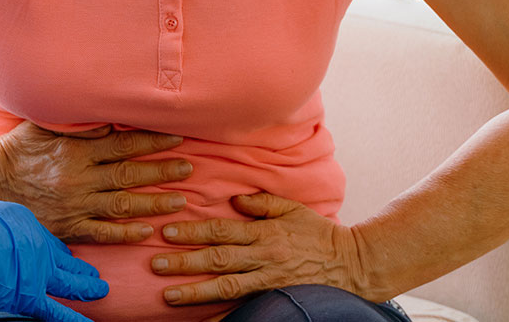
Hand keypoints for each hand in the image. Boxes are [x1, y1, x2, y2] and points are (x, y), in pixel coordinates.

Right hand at [0, 122, 195, 243]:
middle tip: (189, 168)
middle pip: (129, 173)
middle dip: (162, 171)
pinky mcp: (67, 225)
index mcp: (76, 149)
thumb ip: (76, 121)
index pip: (123, 144)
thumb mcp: (42, 124)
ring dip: (153, 202)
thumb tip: (107, 115)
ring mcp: (75, 203)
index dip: (152, 142)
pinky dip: (125, 232)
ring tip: (179, 200)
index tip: (177, 138)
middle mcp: (79, 176)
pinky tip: (146, 231)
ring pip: (122, 204)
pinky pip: (102, 232)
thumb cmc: (15, 149)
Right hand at [0, 198, 108, 321]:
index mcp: (25, 224)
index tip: (66, 255)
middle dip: (80, 268)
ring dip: (87, 288)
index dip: (58, 251)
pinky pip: (56, 311)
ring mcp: (37, 271)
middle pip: (64, 261)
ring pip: (70, 283)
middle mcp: (37, 247)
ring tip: (102, 290)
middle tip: (93, 272)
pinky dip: (74, 319)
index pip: (47, 241)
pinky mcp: (29, 295)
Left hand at [150, 193, 373, 307]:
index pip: (223, 230)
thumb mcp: (293, 209)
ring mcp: (269, 280)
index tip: (167, 231)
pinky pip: (245, 310)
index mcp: (265, 232)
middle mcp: (264, 257)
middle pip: (218, 259)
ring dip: (196, 291)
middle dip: (186, 262)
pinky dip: (224, 318)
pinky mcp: (274, 297)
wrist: (352, 264)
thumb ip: (262, 202)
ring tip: (168, 295)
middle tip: (156, 264)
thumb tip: (233, 198)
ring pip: (226, 287)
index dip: (194, 231)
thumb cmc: (319, 234)